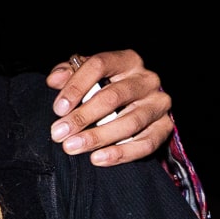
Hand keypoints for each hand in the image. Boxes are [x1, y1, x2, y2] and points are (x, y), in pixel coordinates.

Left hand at [45, 51, 172, 165]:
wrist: (134, 106)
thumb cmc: (104, 88)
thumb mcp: (86, 76)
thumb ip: (69, 74)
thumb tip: (54, 80)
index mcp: (127, 60)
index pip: (100, 65)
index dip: (76, 86)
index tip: (58, 108)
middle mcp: (147, 79)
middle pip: (113, 97)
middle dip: (82, 116)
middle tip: (58, 133)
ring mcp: (158, 103)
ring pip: (130, 122)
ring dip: (98, 137)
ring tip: (72, 146)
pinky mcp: (165, 127)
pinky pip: (146, 143)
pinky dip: (121, 153)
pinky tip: (97, 158)